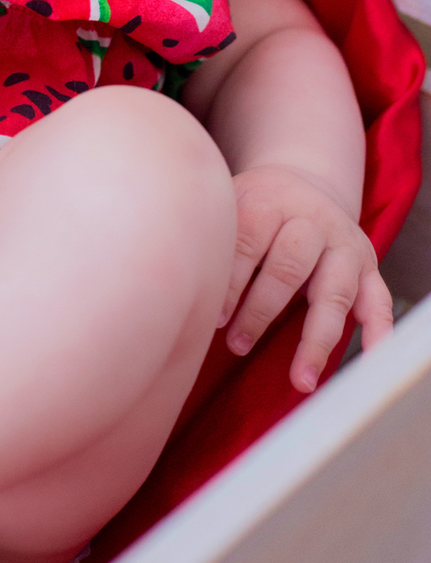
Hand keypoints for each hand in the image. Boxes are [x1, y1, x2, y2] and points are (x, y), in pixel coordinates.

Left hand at [220, 163, 391, 392]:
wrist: (303, 184)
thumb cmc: (256, 207)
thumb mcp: (232, 204)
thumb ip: (217, 237)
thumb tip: (182, 288)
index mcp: (271, 201)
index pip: (249, 241)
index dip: (231, 282)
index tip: (211, 318)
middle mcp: (313, 220)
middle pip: (289, 266)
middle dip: (261, 310)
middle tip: (235, 345)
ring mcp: (345, 245)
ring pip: (335, 291)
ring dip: (316, 338)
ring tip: (299, 379)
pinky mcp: (368, 267)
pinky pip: (380, 301)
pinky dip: (379, 332)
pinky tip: (372, 359)